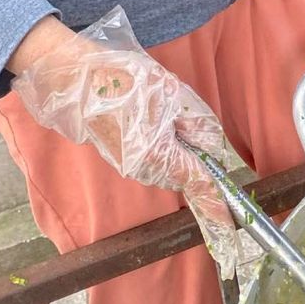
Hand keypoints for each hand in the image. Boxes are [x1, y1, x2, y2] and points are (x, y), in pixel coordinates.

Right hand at [13, 8, 238, 278]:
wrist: (74, 79)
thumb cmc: (123, 80)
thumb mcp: (171, 92)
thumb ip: (196, 122)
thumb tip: (211, 148)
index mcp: (157, 155)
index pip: (196, 183)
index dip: (216, 203)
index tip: (230, 224)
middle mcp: (142, 168)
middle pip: (183, 172)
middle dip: (197, 161)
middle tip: (198, 136)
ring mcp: (128, 164)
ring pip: (168, 163)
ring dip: (179, 148)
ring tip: (169, 113)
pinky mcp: (120, 155)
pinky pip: (153, 156)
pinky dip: (163, 144)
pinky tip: (157, 118)